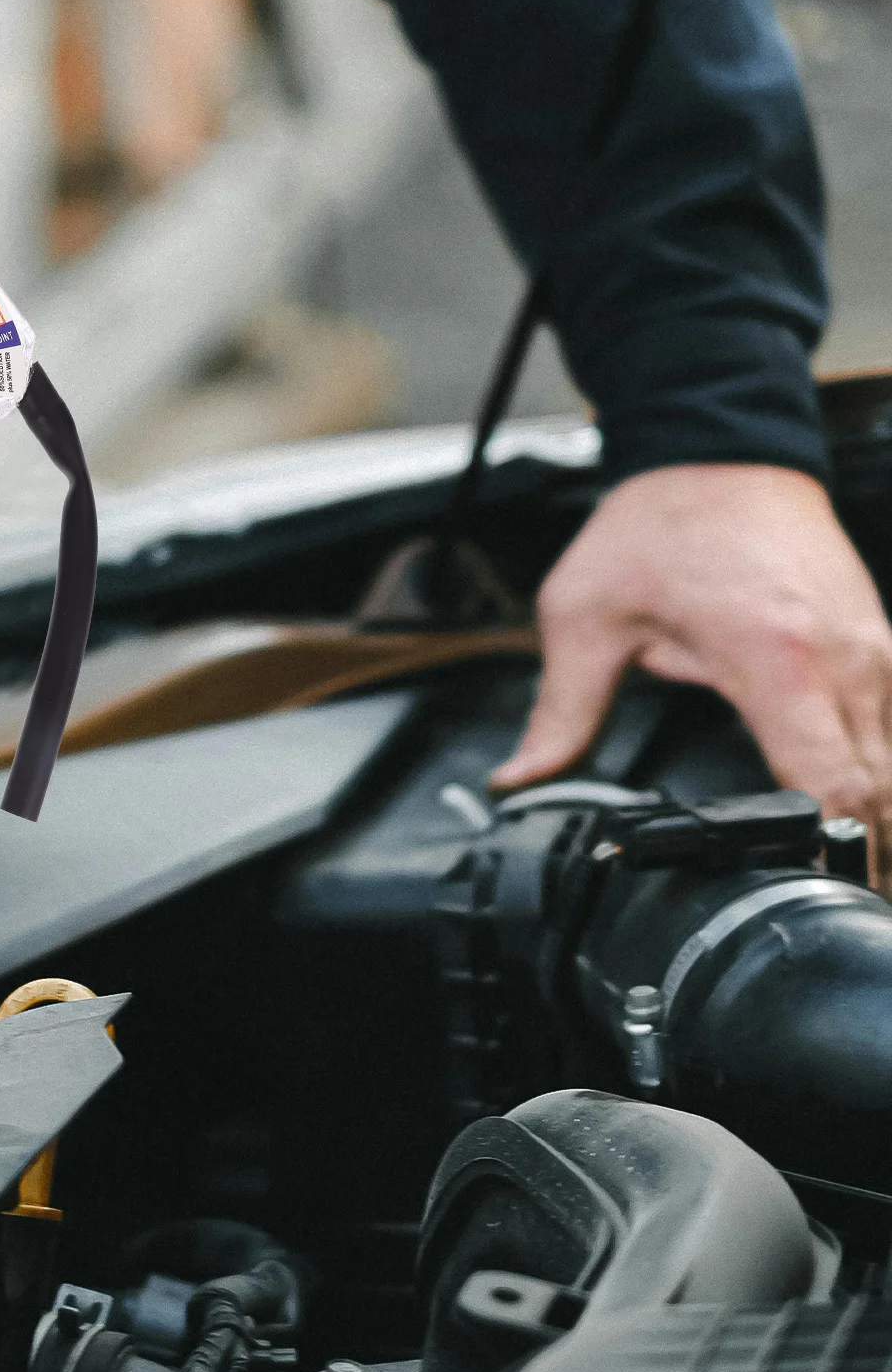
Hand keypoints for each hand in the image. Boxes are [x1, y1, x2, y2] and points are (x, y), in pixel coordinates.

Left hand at [491, 463, 891, 879]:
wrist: (721, 450)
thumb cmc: (658, 527)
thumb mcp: (584, 618)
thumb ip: (561, 711)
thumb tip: (517, 781)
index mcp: (777, 661)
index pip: (831, 785)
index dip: (826, 853)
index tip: (806, 895)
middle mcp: (848, 662)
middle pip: (884, 796)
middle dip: (866, 863)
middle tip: (834, 921)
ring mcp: (878, 653)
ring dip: (884, 830)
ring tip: (852, 888)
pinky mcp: (883, 647)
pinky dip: (887, 784)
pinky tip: (865, 826)